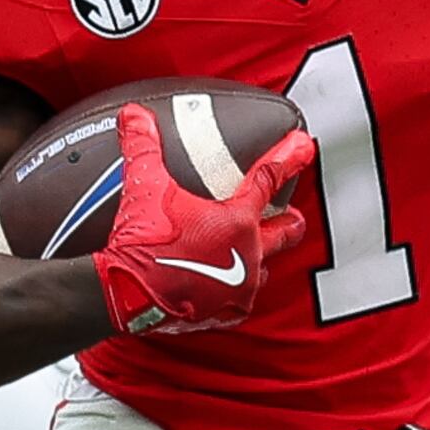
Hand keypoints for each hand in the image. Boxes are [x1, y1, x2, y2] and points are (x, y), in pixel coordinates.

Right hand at [94, 108, 315, 336]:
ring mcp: (237, 289)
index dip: (289, 158)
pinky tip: (228, 287)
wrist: (125, 297)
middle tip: (292, 213)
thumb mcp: (144, 187)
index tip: (304, 146)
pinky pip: (240, 301)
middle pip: (284, 232)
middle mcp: (246, 255)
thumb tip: (134, 116)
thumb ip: (143, 147)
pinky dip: (236, 291)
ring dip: (261, 257)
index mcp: (236, 220)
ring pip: (264, 269)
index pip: (269, 179)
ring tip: (254, 250)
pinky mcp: (221, 313)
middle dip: (290, 220)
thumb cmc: (141, 246)